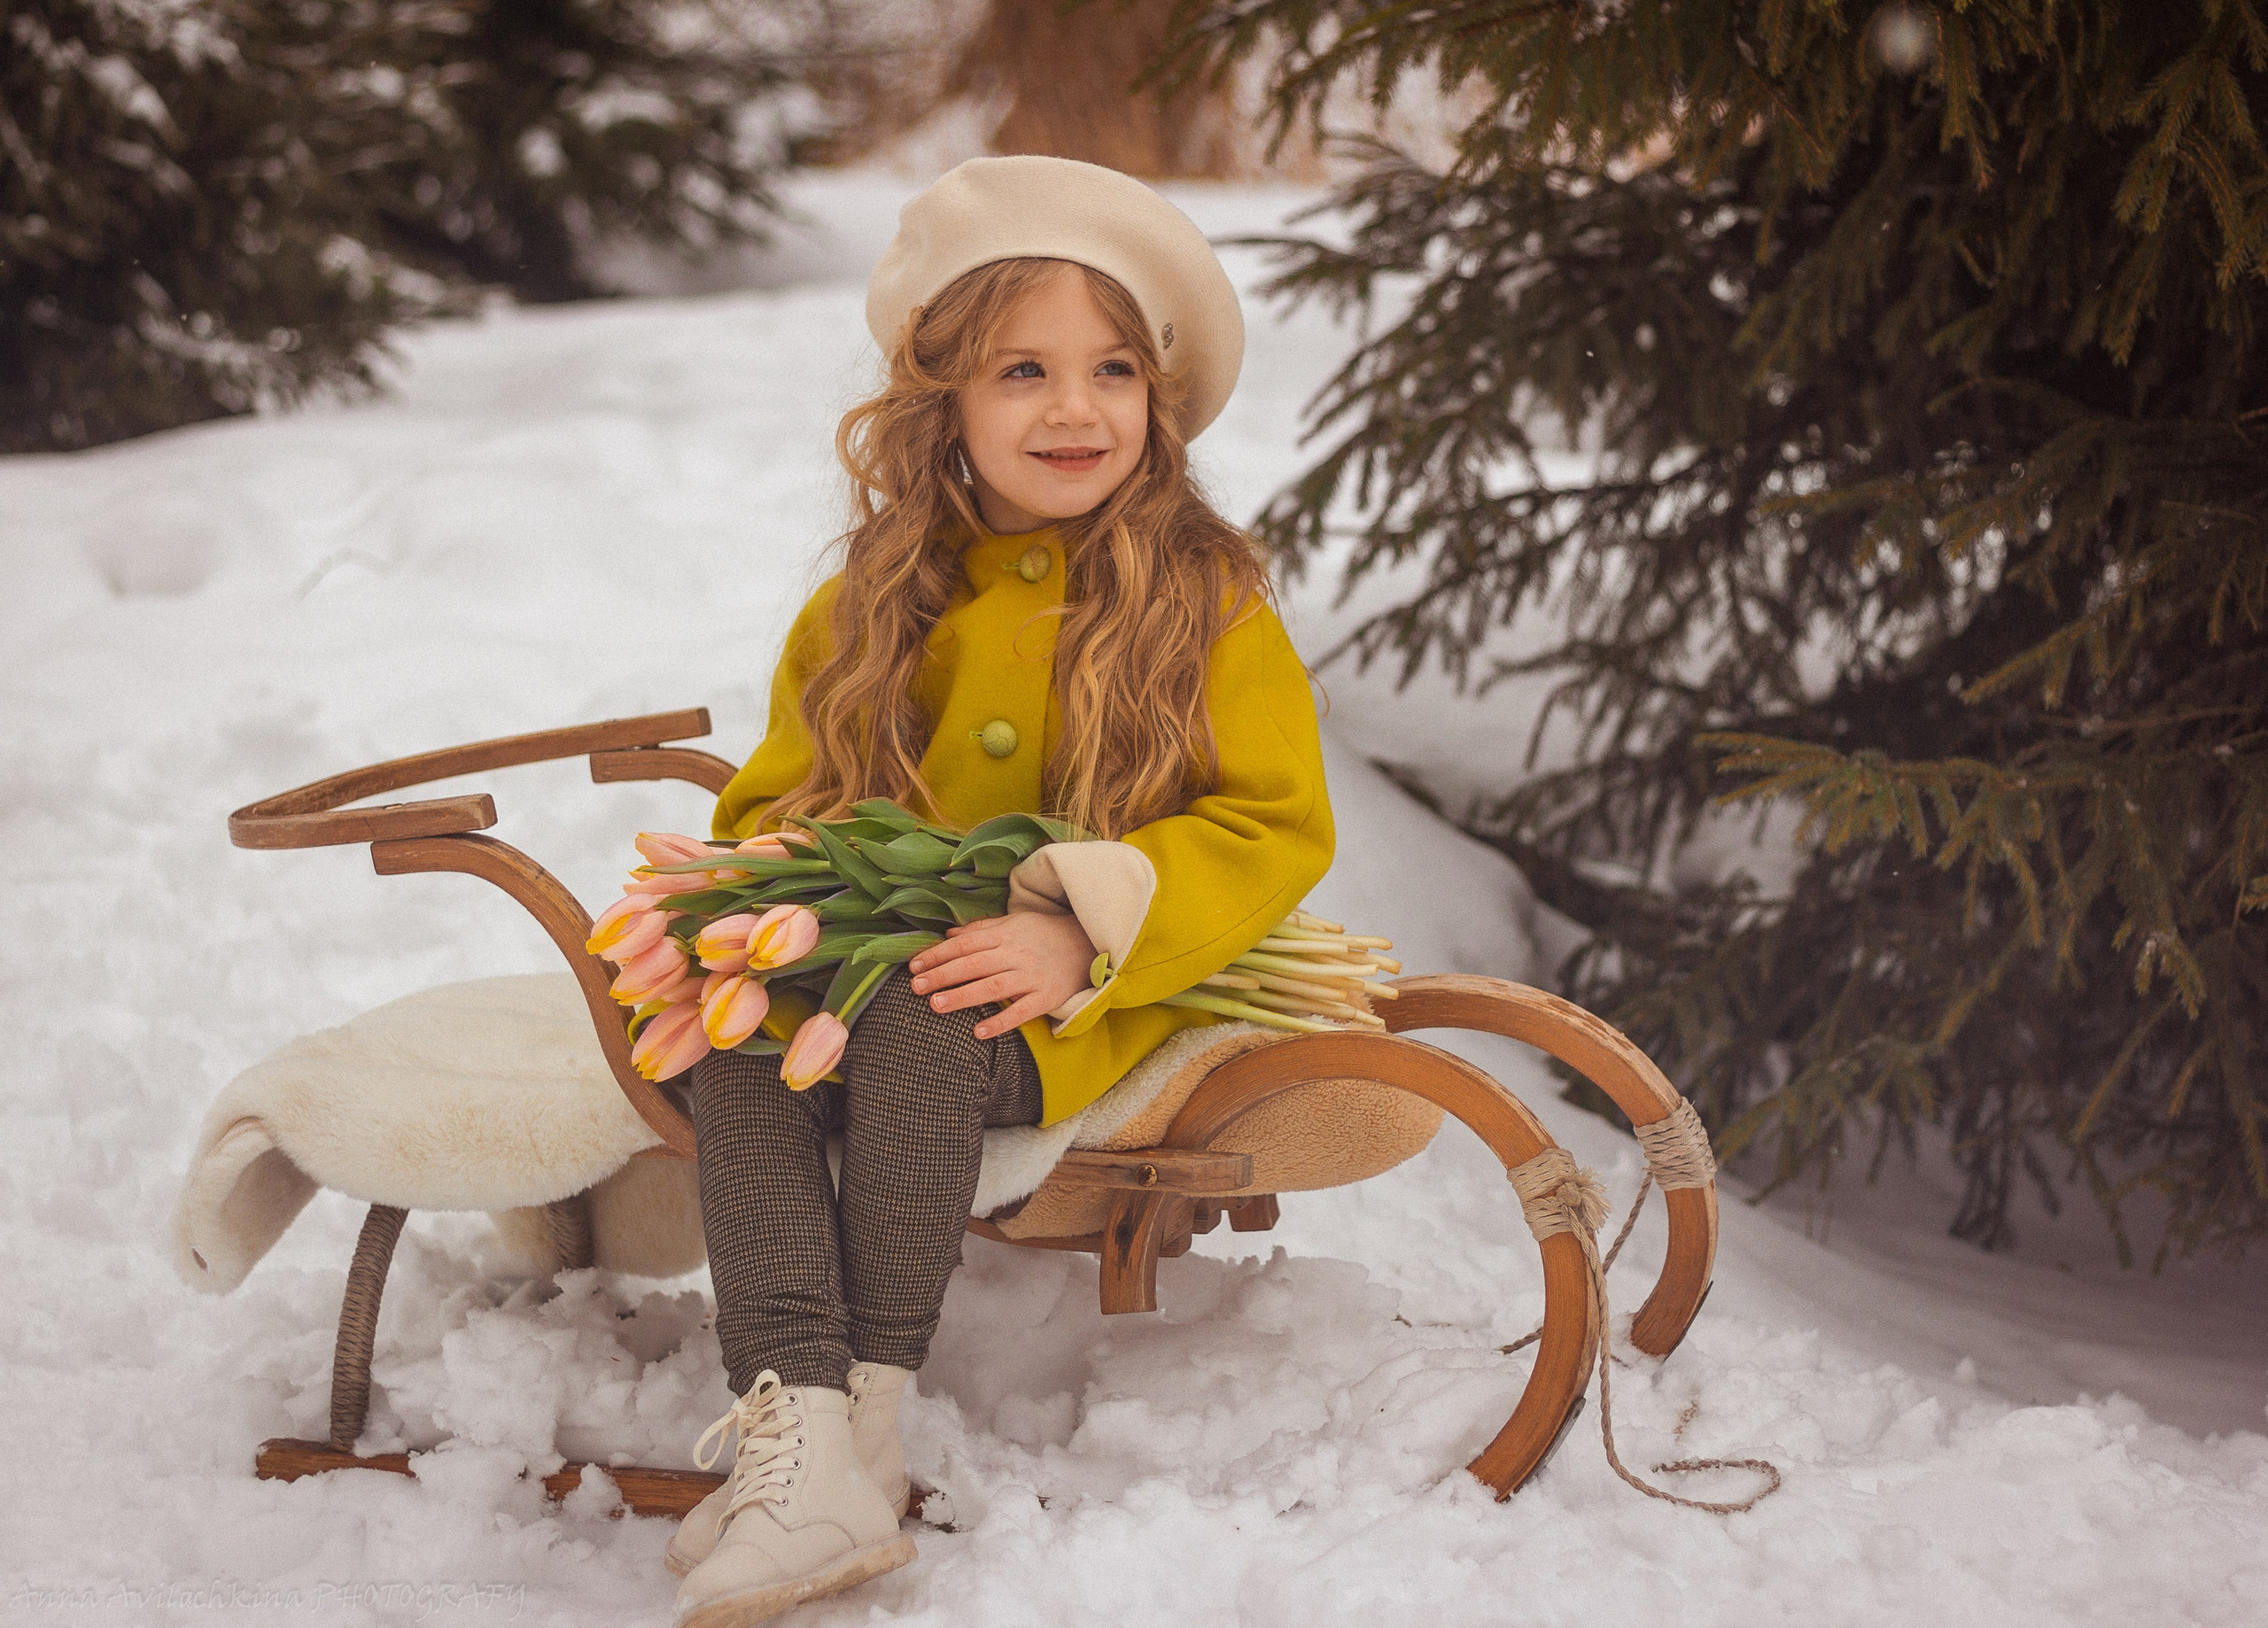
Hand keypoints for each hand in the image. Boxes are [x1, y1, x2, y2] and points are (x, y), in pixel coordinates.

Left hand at [905, 911, 1097, 1039]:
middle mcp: (1016, 954)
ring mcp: (1032, 976)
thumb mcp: (1016, 922)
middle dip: (942, 975)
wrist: (1092, 943)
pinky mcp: (1047, 997)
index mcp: (1006, 934)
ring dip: (963, 996)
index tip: (914, 966)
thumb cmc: (1048, 932)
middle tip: (915, 987)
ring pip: (992, 986)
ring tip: (936, 1006)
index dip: (938, 954)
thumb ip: (982, 929)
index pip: (965, 944)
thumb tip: (948, 936)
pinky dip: (1001, 1021)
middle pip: (973, 964)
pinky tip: (979, 1032)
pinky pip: (1022, 1011)